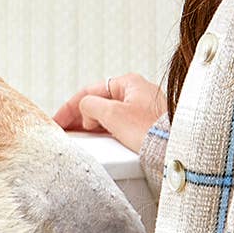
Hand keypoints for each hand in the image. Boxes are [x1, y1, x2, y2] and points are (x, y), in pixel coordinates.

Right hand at [52, 73, 166, 154]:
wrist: (175, 149)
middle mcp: (136, 92)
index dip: (70, 106)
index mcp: (128, 83)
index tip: (57, 121)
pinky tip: (98, 141)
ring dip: (92, 125)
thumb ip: (90, 106)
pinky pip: (119, 125)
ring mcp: (142, 109)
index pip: (90, 91)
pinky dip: (105, 131)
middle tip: (65, 131)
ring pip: (109, 114)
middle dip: (80, 116)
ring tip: (78, 137)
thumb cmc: (149, 129)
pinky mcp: (146, 125)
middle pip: (99, 102)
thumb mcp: (112, 113)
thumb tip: (85, 109)